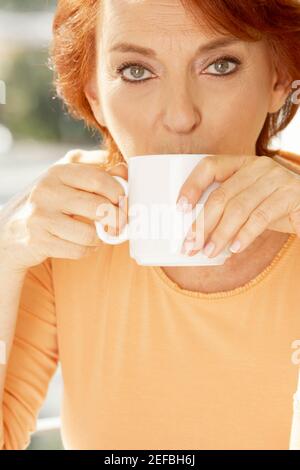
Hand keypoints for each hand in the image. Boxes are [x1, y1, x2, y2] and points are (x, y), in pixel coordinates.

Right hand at [0, 150, 127, 270]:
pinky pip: (79, 250)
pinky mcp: (39, 241)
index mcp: (58, 172)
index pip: (99, 179)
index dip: (119, 192)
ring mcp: (41, 217)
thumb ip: (97, 170)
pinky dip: (87, 250)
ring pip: (91, 234)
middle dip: (117, 219)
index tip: (124, 202)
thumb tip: (124, 171)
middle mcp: (47, 191)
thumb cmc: (51, 202)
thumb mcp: (69, 179)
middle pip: (99, 208)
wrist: (14, 230)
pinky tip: (82, 244)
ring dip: (101, 238)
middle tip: (120, 224)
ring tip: (98, 234)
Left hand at [176, 154, 299, 257]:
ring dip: (220, 234)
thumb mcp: (248, 203)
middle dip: (202, 224)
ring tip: (209, 252)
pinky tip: (234, 249)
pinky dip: (244, 235)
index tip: (180, 208)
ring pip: (238, 209)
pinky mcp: (290, 194)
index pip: (209, 166)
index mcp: (242, 163)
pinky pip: (260, 217)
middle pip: (221, 195)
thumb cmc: (275, 208)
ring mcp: (275, 178)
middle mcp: (257, 166)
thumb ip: (226, 210)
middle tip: (190, 245)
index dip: (191, 186)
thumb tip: (197, 235)